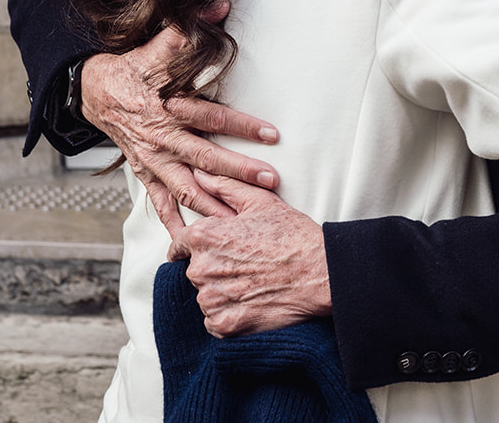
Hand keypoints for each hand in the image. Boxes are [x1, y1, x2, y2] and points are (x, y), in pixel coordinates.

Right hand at [78, 3, 282, 235]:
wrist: (90, 92)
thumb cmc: (129, 70)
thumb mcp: (156, 46)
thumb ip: (189, 29)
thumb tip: (219, 5)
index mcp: (165, 110)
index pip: (210, 118)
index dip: (242, 125)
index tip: (272, 135)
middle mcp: (159, 141)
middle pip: (204, 160)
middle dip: (238, 173)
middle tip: (270, 182)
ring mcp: (151, 162)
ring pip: (186, 189)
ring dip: (214, 206)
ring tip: (240, 224)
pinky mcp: (145, 174)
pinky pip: (160, 205)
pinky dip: (174, 225)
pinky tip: (188, 247)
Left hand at [167, 172, 332, 336]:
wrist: (320, 273)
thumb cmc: (292, 235)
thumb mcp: (259, 201)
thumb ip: (223, 185)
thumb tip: (199, 174)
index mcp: (204, 237)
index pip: (178, 245)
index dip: (192, 247)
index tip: (209, 251)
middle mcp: (201, 269)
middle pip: (194, 271)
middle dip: (213, 269)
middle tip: (244, 266)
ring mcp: (212, 299)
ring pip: (205, 297)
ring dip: (221, 293)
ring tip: (251, 284)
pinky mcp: (224, 324)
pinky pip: (214, 321)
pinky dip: (229, 315)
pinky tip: (251, 303)